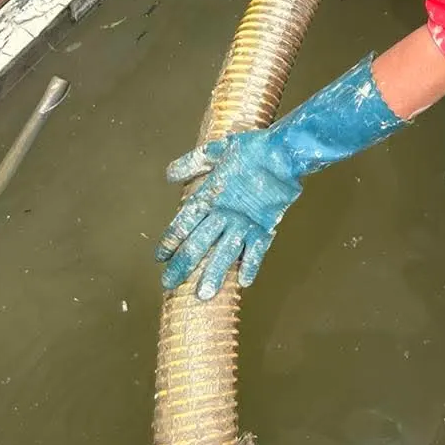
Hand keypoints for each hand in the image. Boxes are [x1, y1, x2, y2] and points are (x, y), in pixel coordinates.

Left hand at [157, 56, 403, 299]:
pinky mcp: (265, 227)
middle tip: (168, 285)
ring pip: (223, 255)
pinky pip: (256, 252)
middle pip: (197, 245)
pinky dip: (250, 267)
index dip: (170, 241)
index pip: (183, 224)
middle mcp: (223, 215)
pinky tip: (244, 283)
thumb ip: (193, 163)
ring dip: (212, 276)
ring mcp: (244, 224)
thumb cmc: (250, 148)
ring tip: (202, 296)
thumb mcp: (217, 149)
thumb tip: (169, 175)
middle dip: (181, 266)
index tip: (160, 257)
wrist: (284, 154)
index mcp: (209, 196)